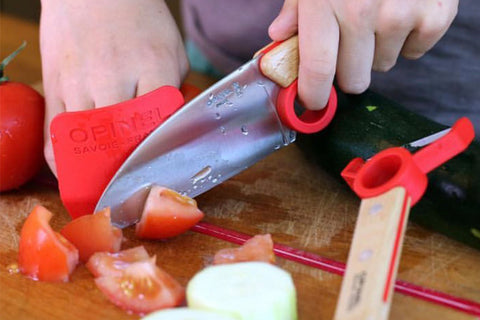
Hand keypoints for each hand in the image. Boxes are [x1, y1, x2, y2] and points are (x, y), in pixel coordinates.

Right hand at [40, 0, 187, 174]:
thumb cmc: (139, 19)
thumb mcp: (173, 50)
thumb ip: (174, 90)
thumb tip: (172, 128)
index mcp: (153, 67)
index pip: (159, 125)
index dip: (160, 155)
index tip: (163, 174)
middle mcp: (113, 78)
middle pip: (121, 142)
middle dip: (128, 172)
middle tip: (134, 193)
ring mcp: (78, 83)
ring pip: (85, 144)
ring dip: (95, 172)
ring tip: (105, 190)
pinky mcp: (53, 85)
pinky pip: (53, 135)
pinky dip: (63, 161)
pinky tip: (75, 171)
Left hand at [269, 0, 457, 109]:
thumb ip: (295, 9)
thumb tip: (278, 37)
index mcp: (324, 5)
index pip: (317, 72)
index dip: (314, 95)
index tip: (314, 101)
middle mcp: (362, 13)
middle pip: (354, 81)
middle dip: (348, 71)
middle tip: (348, 45)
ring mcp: (401, 14)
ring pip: (383, 66)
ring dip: (377, 50)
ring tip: (377, 16)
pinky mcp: (435, 14)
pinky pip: (414, 52)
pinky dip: (408, 39)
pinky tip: (402, 12)